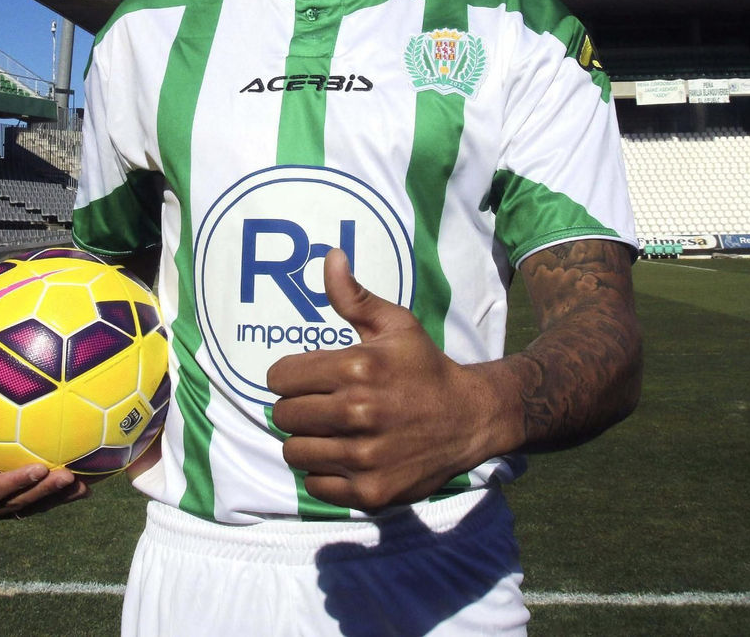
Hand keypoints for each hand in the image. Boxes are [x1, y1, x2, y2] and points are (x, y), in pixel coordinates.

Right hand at [0, 413, 89, 525]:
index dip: (15, 483)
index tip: (39, 468)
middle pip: (13, 504)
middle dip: (43, 491)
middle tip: (68, 475)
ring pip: (27, 507)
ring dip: (55, 497)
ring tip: (81, 484)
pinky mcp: (8, 506)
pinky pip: (34, 503)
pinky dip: (57, 496)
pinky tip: (82, 487)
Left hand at [266, 250, 500, 510]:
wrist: (469, 418)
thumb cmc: (424, 367)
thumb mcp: (395, 325)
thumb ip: (354, 296)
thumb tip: (330, 257)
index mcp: (357, 368)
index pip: (279, 378)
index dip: (289, 376)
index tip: (307, 378)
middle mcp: (357, 413)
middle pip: (283, 415)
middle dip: (296, 407)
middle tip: (321, 405)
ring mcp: (363, 457)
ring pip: (294, 452)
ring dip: (307, 441)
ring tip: (331, 431)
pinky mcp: (370, 492)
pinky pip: (315, 485)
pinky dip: (324, 473)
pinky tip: (346, 456)